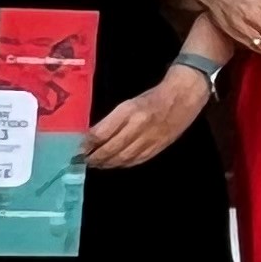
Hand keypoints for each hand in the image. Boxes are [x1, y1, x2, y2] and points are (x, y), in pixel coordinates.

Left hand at [83, 68, 212, 171]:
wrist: (184, 96)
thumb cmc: (153, 97)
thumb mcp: (128, 104)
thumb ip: (111, 121)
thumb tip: (91, 138)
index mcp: (128, 111)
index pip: (101, 133)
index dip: (86, 144)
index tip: (76, 149)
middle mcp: (138, 126)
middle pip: (110, 149)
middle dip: (94, 157)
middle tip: (83, 161)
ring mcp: (149, 139)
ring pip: (122, 158)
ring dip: (106, 163)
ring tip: (96, 164)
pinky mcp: (158, 147)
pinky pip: (136, 160)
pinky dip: (123, 164)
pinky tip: (115, 164)